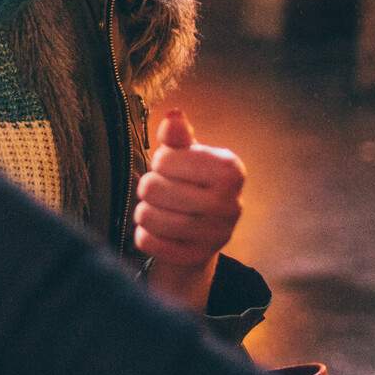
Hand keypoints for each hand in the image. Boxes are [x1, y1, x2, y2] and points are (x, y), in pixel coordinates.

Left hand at [134, 110, 244, 306]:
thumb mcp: (185, 156)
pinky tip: (159, 232)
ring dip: (145, 211)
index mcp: (230, 170)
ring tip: (159, 210)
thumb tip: (174, 115)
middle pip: (151, 188)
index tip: (173, 168)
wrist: (201, 232)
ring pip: (147, 216)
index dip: (160, 162)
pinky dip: (144, 235)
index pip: (165, 158)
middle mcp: (230, 204)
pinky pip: (147, 242)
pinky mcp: (196, 259)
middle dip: (148, 187)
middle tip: (162, 191)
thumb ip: (177, 136)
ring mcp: (216, 236)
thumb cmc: (190, 182)